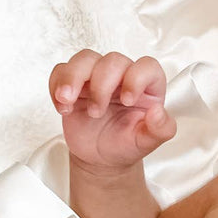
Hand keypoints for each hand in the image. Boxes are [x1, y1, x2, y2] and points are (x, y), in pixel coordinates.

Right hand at [49, 50, 175, 173]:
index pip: (147, 66)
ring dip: (73, 77)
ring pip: (85, 59)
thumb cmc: (126, 146)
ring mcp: (97, 78)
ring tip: (67, 101)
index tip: (127, 100)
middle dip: (101, 85)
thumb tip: (158, 112)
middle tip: (96, 113)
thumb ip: (160, 129)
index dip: (136, 78)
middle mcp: (123, 78)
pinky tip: (62, 107)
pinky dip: (57, 85)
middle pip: (112, 60)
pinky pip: (61, 70)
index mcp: (147, 88)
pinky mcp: (74, 84)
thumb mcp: (146, 142)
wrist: (101, 159)